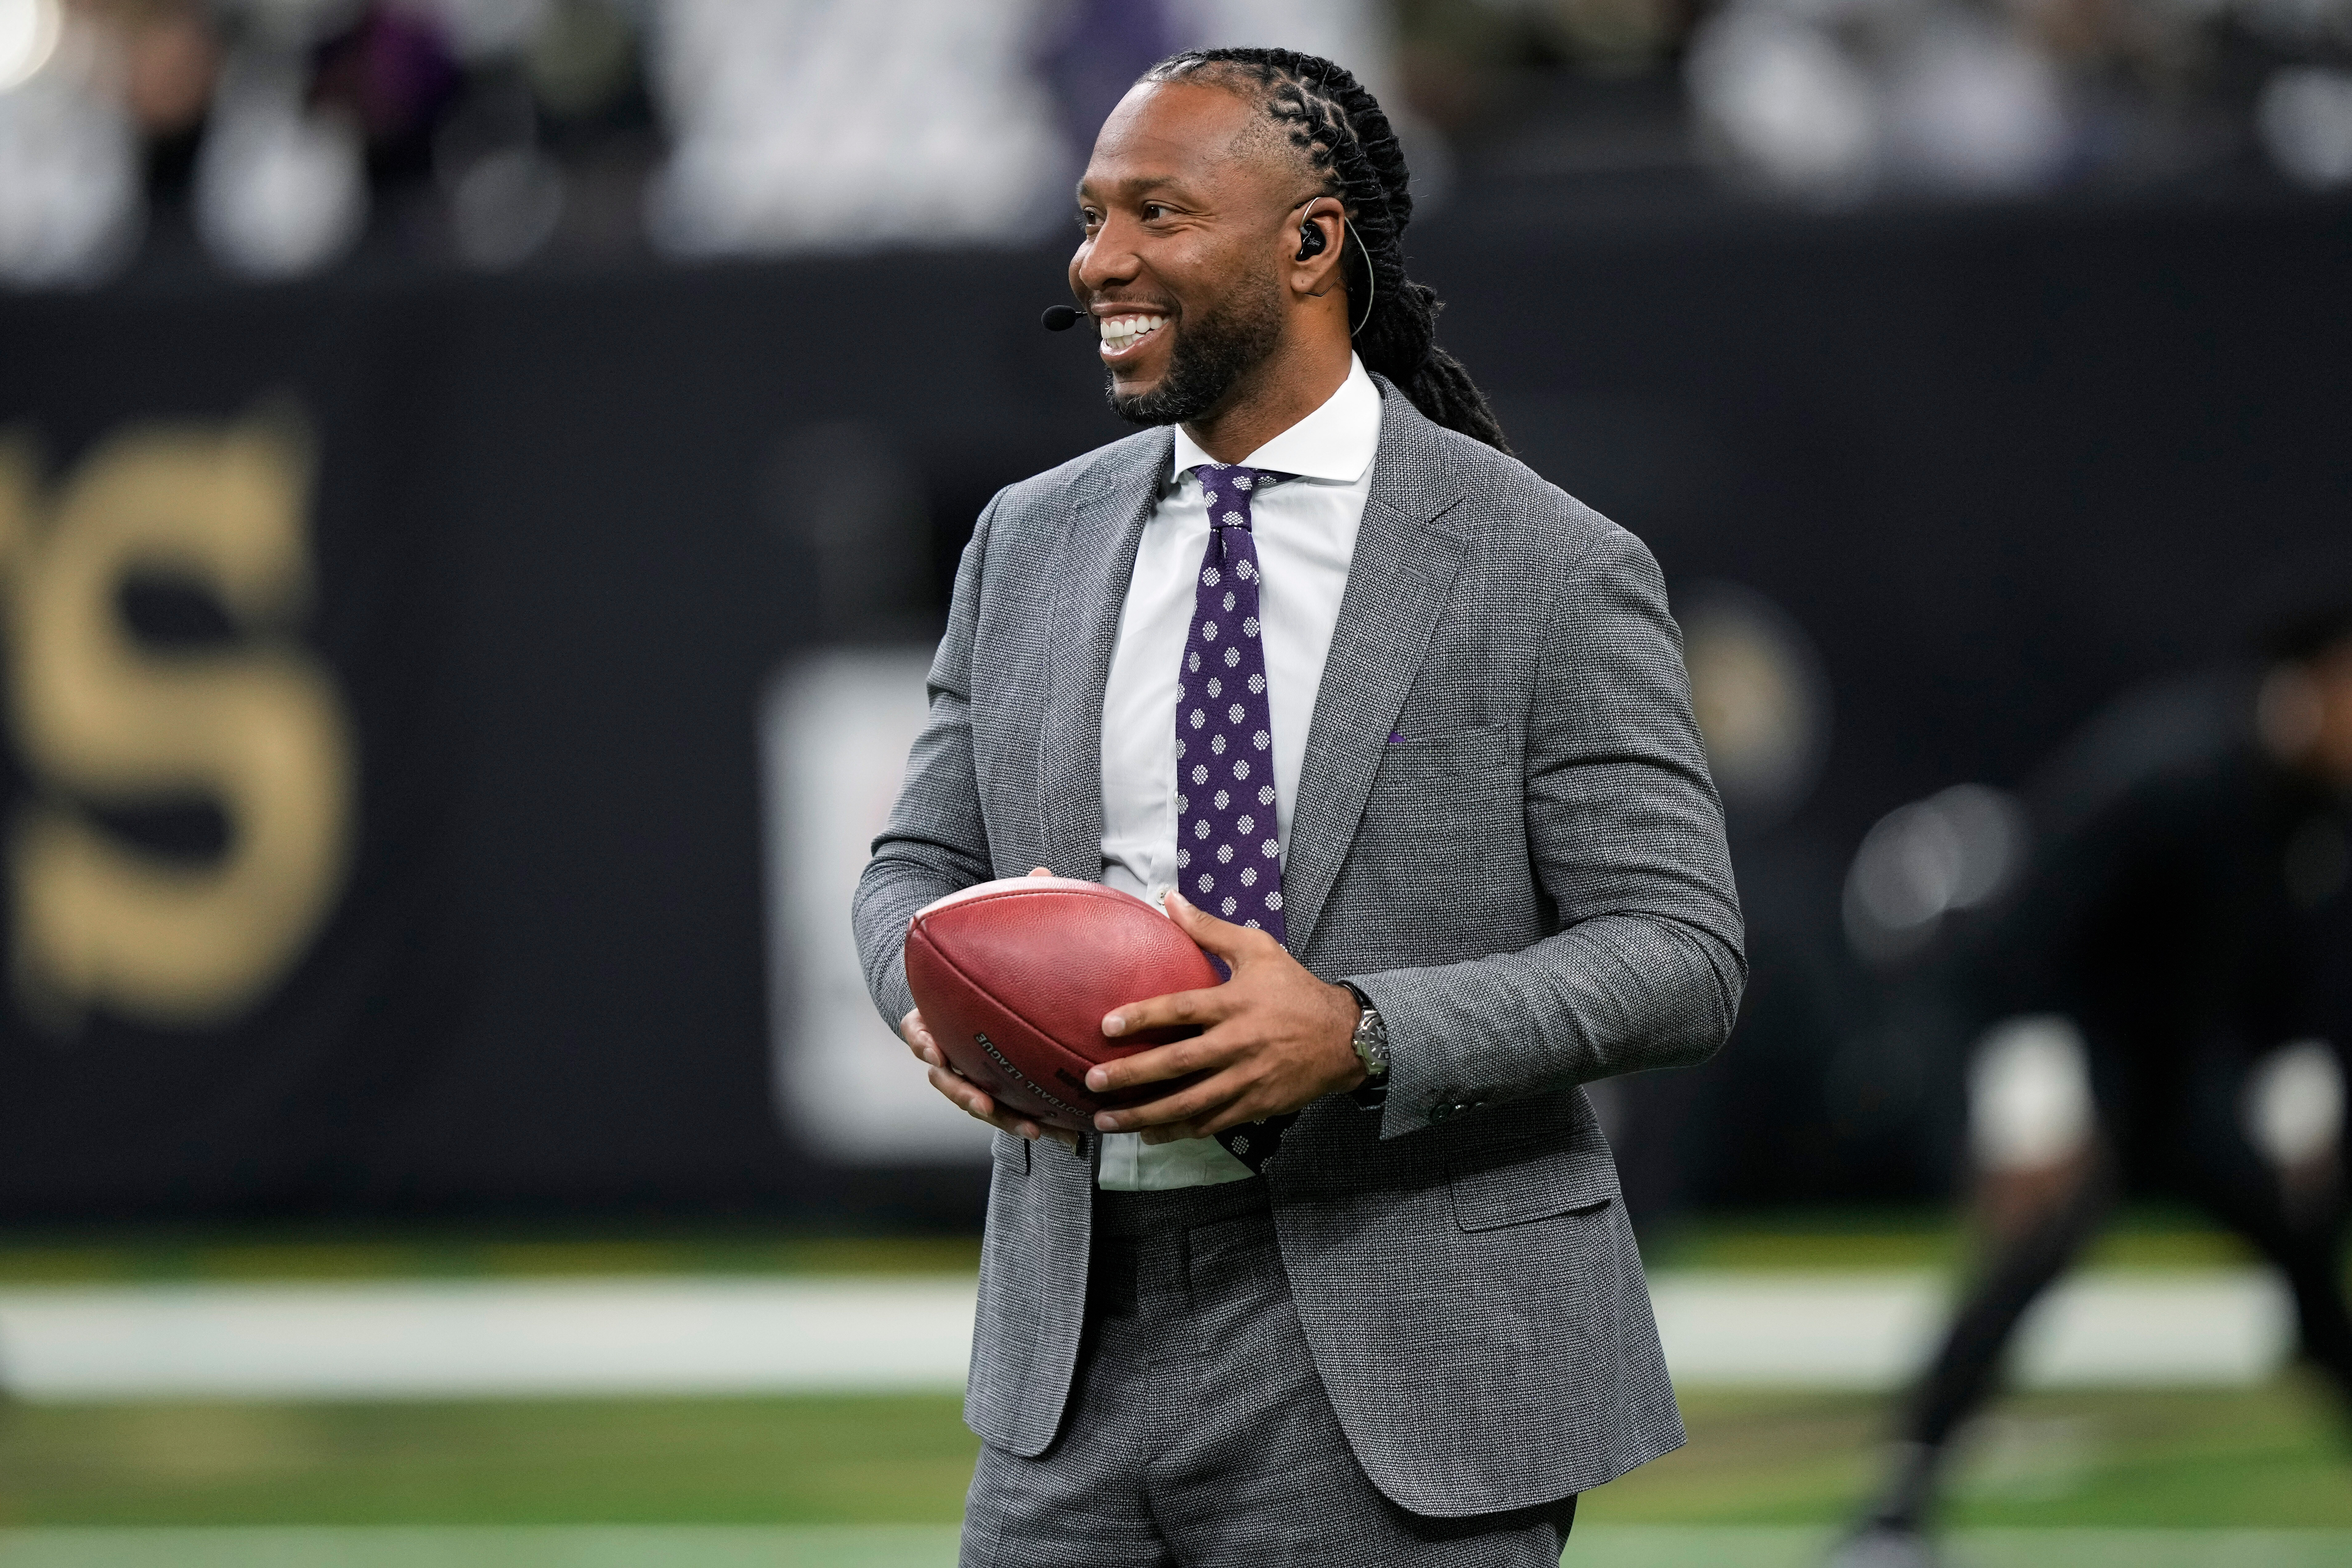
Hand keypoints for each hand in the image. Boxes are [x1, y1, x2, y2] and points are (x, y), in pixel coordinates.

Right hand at [902, 868, 1078, 1148]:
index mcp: (933, 1015)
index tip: (932, 1046)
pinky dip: (1033, 1120)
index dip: (923, 1039)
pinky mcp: (996, 1088)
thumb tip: (1040, 871)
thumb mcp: (988, 937)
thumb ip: (1009, 908)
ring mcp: (970, 1073)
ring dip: (1006, 1118)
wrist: (968, 993)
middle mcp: (947, 1050)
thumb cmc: (979, 963)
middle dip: (965, 1094)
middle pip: (948, 1079)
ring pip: (981, 1103)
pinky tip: (1068, 1133)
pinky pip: (1012, 1109)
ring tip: (1035, 1130)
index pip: (918, 1029)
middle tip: (984, 1101)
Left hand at [1085, 890, 1364, 1142]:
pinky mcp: (1256, 1105)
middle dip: (1133, 1075)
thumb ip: (1210, 929)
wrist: (1345, 1037)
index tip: (1106, 1026)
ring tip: (1107, 1120)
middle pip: (1178, 1063)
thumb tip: (1169, 899)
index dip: (1143, 1017)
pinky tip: (1149, 1135)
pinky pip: (1212, 1123)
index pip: (1182, 1010)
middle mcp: (1239, 1043)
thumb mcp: (1259, 949)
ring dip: (1146, 1115)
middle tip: (1093, 1081)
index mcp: (1235, 1003)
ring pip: (1190, 1103)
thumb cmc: (1296, 989)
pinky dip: (1179, 1131)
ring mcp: (1247, 1079)